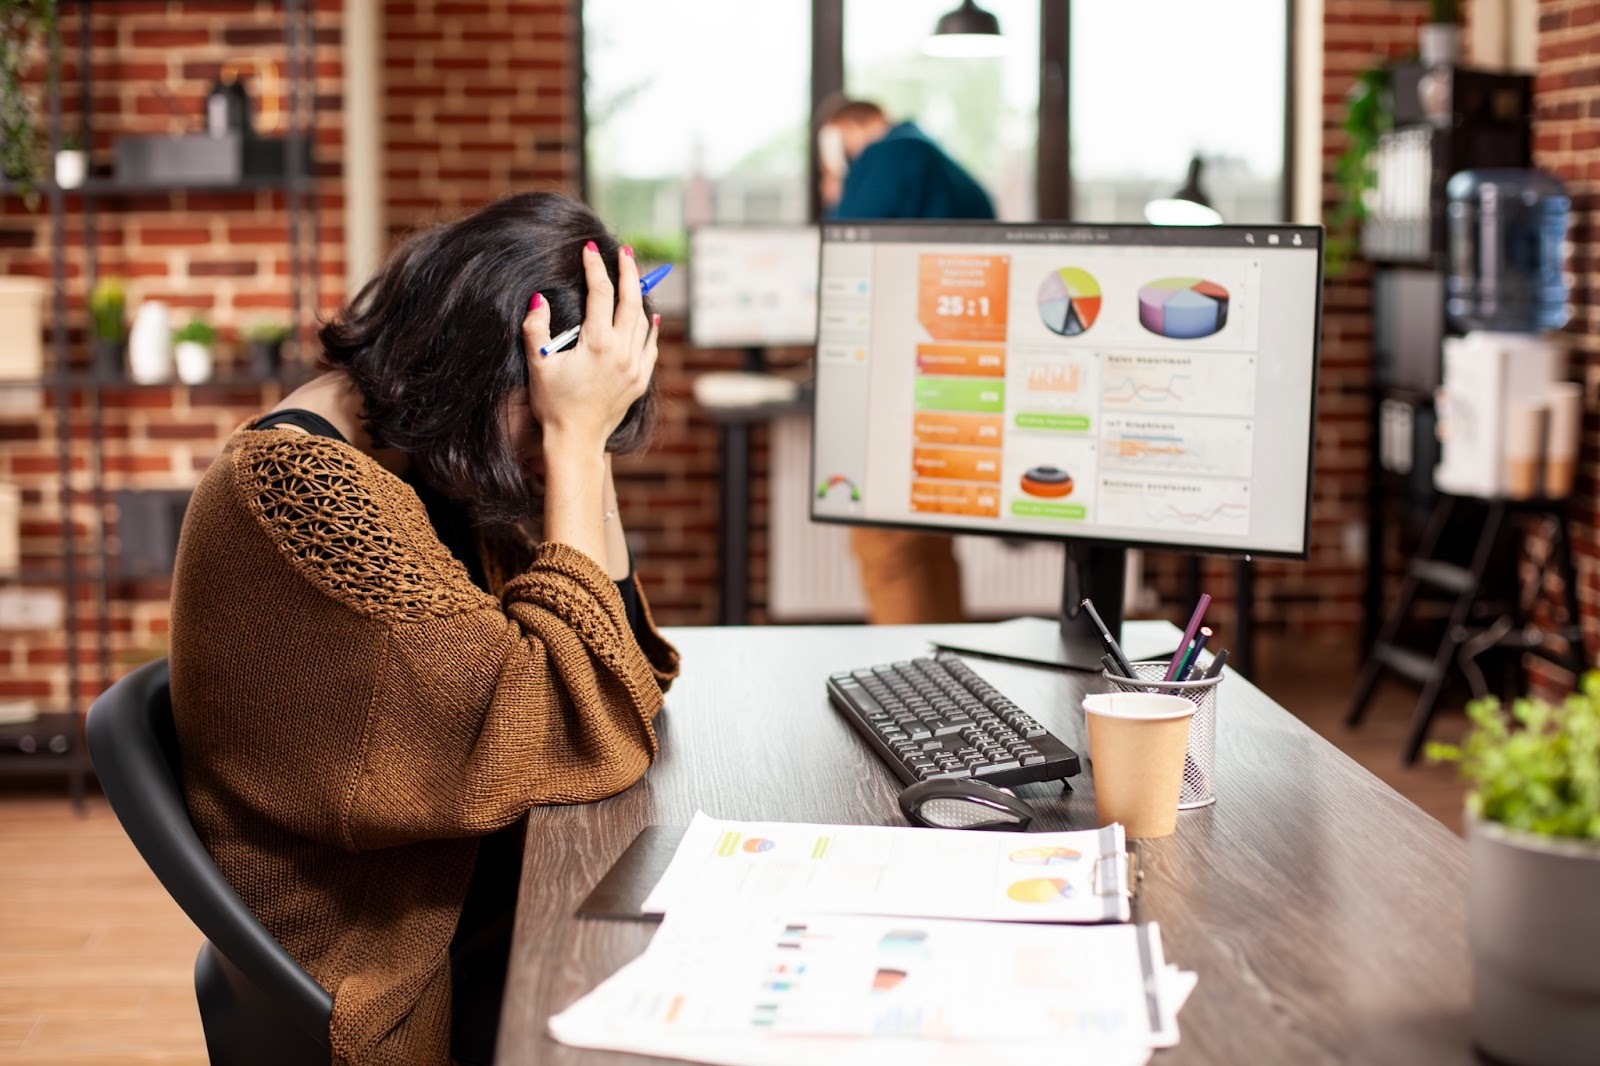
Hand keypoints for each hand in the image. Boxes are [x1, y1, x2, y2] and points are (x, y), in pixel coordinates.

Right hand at [522, 242, 659, 456]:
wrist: (576, 440)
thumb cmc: (553, 404)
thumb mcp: (538, 365)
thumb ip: (536, 329)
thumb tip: (539, 298)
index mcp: (598, 344)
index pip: (601, 294)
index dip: (595, 268)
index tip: (590, 250)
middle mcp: (622, 352)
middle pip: (631, 300)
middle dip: (628, 271)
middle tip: (624, 251)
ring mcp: (635, 366)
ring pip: (644, 321)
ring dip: (639, 297)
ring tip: (633, 277)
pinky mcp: (640, 380)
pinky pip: (651, 345)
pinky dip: (651, 327)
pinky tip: (650, 316)